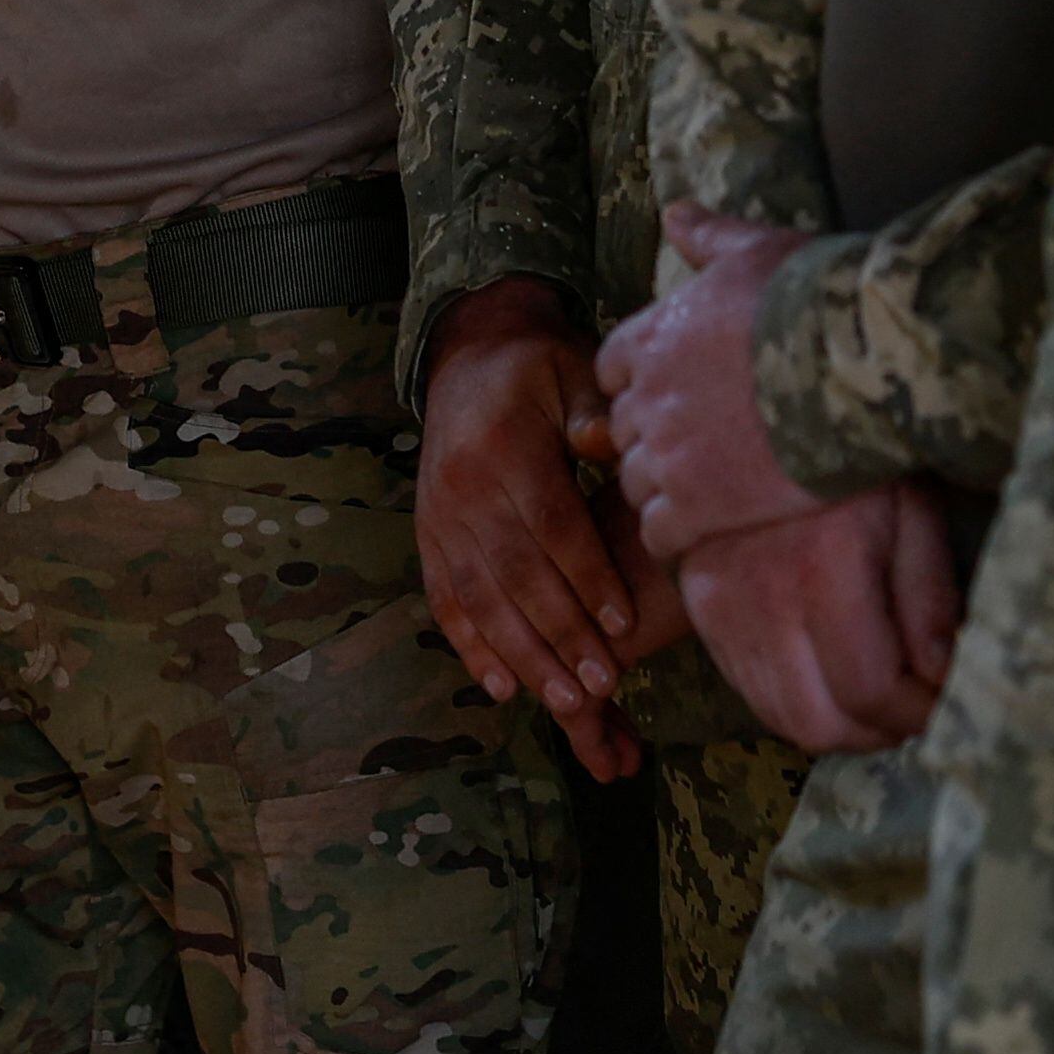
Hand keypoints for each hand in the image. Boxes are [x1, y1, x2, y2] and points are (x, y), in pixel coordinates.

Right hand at [419, 282, 679, 779]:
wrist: (468, 352)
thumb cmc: (540, 369)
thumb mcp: (573, 371)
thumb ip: (594, 412)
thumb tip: (608, 445)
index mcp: (503, 444)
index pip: (551, 523)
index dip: (587, 577)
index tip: (625, 625)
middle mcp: (462, 485)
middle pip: (515, 571)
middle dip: (560, 633)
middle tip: (601, 684)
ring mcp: (438, 514)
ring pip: (479, 596)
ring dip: (521, 654)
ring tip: (564, 701)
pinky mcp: (428, 534)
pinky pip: (444, 597)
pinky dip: (469, 646)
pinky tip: (500, 686)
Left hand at [597, 204, 825, 561]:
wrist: (862, 362)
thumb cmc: (817, 299)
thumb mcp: (757, 250)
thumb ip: (709, 238)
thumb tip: (673, 212)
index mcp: (651, 336)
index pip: (613, 369)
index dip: (643, 384)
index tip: (678, 396)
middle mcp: (648, 394)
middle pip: (624, 428)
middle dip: (653, 438)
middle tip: (699, 452)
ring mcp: (669, 452)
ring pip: (637, 483)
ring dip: (663, 489)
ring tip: (709, 495)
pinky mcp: (699, 505)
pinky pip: (660, 532)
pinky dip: (678, 535)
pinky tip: (711, 531)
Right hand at [676, 481, 960, 752]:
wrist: (753, 410)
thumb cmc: (848, 453)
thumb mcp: (908, 508)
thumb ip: (927, 597)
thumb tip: (942, 678)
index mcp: (820, 570)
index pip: (870, 691)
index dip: (917, 715)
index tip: (945, 702)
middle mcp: (758, 598)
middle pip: (816, 724)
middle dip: (875, 735)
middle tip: (912, 712)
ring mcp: (718, 604)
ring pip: (776, 714)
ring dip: (834, 723)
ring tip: (875, 696)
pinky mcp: (698, 605)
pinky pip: (745, 684)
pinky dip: (792, 698)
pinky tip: (828, 669)